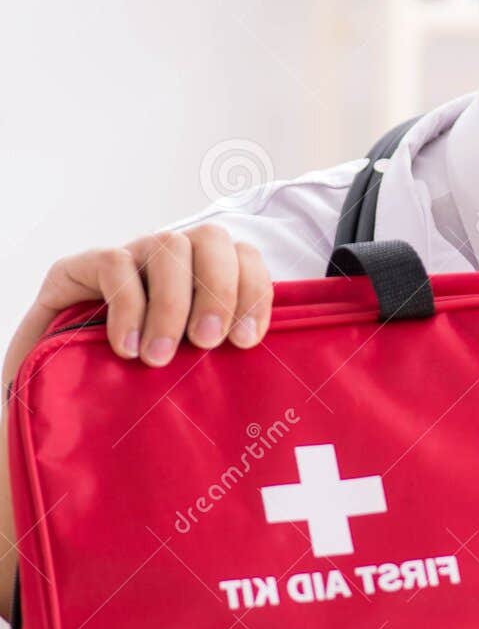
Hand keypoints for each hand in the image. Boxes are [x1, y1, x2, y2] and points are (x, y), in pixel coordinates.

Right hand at [3, 224, 273, 392]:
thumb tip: (262, 370)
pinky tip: (127, 347)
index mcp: (207, 274)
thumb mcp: (191, 367)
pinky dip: (128, 306)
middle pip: (212, 240)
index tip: (246, 340)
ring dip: (172, 304)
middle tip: (207, 344)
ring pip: (168, 247)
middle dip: (218, 292)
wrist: (65, 388)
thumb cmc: (141, 381)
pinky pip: (116, 265)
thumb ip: (223, 356)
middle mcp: (173, 257)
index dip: (255, 291)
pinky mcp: (82, 265)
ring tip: (160, 357)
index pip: (246, 256)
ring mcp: (130, 256)